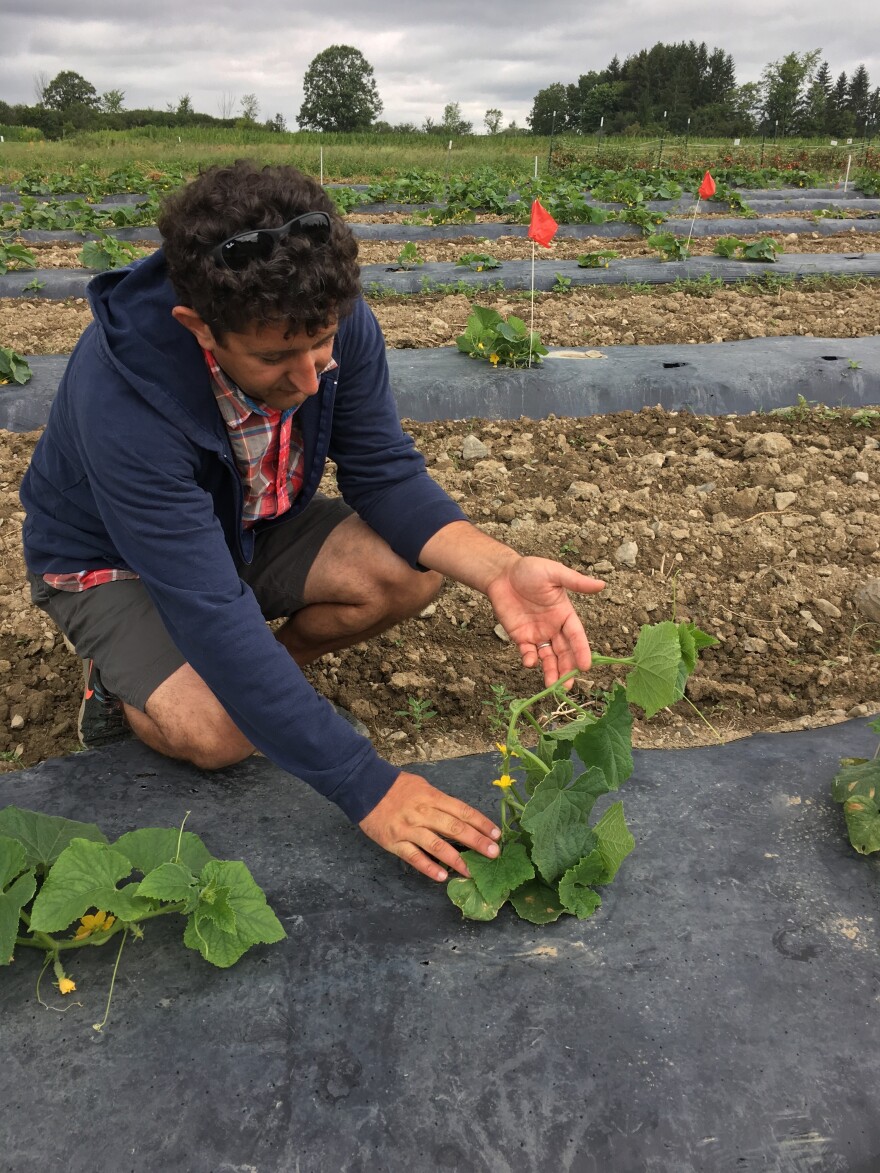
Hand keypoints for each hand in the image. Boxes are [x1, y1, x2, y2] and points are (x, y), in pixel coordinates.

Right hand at [358, 771, 500, 881]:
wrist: (365, 787)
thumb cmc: (398, 787)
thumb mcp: (422, 787)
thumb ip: (440, 802)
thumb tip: (463, 819)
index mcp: (432, 797)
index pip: (462, 811)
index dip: (481, 823)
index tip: (497, 834)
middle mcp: (423, 813)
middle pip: (454, 828)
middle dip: (476, 841)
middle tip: (494, 853)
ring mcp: (408, 829)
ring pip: (436, 845)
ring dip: (455, 859)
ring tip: (471, 871)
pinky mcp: (394, 842)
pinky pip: (413, 857)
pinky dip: (428, 868)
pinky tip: (441, 877)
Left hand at [486, 556, 604, 687]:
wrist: (502, 574)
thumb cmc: (530, 570)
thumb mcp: (554, 573)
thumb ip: (575, 582)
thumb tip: (601, 585)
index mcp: (565, 614)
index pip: (577, 637)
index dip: (582, 651)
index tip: (585, 667)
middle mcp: (554, 627)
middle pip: (564, 652)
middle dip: (567, 669)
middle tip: (568, 686)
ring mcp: (537, 633)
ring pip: (548, 657)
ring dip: (551, 671)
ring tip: (552, 686)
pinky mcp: (521, 637)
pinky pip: (528, 653)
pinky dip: (530, 660)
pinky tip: (530, 662)